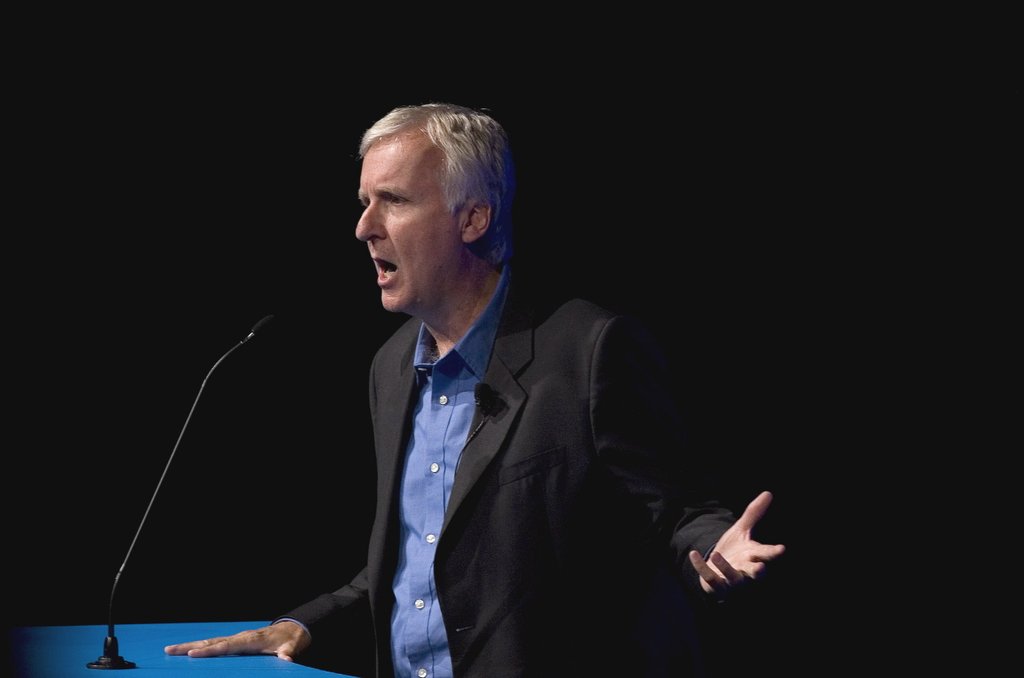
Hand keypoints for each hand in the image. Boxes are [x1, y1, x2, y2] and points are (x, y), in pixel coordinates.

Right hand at [164, 620, 310, 661]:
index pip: (226, 646)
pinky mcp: (235, 641)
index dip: (210, 651)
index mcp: (251, 640)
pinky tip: (187, 651)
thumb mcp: (292, 647)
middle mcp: (240, 637)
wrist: (292, 629)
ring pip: (210, 642)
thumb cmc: (290, 640)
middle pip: (212, 642)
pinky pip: (215, 644)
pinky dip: (200, 647)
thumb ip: (288, 654)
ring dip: (190, 646)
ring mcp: (237, 638)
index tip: (192, 655)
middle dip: (190, 647)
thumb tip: (287, 660)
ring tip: (170, 650)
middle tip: (169, 650)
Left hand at [688, 490, 784, 599]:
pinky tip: (693, 554)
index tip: (782, 549)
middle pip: (756, 573)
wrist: (718, 571)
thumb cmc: (735, 550)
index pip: (767, 554)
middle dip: (759, 571)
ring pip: (733, 577)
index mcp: (754, 556)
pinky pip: (710, 578)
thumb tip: (768, 493)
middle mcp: (746, 571)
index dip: (774, 552)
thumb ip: (753, 514)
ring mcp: (732, 581)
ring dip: (726, 567)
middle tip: (762, 568)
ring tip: (717, 554)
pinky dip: (701, 566)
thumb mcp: (741, 530)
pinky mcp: (717, 586)